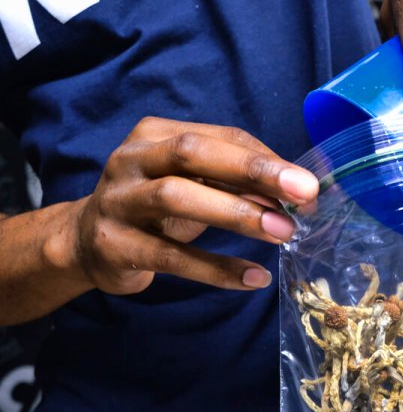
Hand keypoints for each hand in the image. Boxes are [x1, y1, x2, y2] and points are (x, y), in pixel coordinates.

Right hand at [72, 117, 317, 294]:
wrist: (87, 243)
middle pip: (194, 153)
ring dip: (237, 214)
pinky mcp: (114, 245)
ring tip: (282, 232)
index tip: (308, 185)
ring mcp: (118, 201)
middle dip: (254, 171)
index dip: (268, 160)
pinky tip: (254, 277)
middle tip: (303, 193)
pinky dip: (216, 268)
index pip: (222, 136)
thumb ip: (235, 183)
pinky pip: (171, 257)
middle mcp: (132, 159)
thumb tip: (295, 196)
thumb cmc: (155, 207)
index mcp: (157, 134)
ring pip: (177, 197)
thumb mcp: (192, 184)